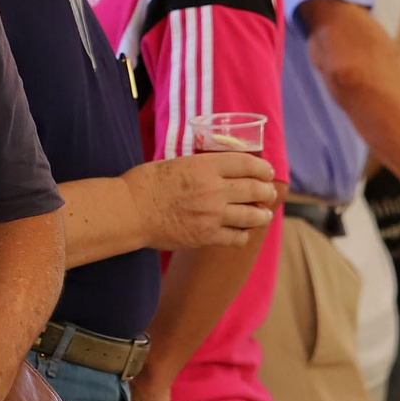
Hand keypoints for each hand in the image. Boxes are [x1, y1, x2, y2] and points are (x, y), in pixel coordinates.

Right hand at [124, 150, 276, 251]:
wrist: (131, 211)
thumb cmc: (146, 183)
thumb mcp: (176, 163)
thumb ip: (200, 167)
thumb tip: (216, 170)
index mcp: (206, 166)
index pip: (247, 164)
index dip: (262, 168)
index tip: (267, 172)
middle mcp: (214, 189)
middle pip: (255, 190)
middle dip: (266, 191)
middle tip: (269, 193)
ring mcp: (212, 215)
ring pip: (252, 216)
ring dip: (262, 215)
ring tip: (264, 215)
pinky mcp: (206, 236)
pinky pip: (237, 237)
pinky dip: (244, 234)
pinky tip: (243, 232)